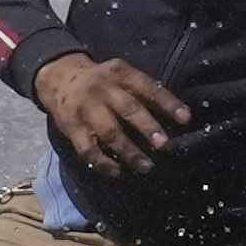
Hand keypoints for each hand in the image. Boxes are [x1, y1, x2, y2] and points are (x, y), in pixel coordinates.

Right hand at [36, 48, 190, 171]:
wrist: (59, 78)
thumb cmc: (102, 81)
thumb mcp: (121, 75)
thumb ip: (143, 91)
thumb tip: (178, 114)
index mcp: (120, 73)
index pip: (148, 87)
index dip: (168, 102)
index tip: (186, 118)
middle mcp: (103, 89)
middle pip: (128, 109)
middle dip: (148, 127)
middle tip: (164, 145)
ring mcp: (86, 109)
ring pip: (110, 132)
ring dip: (129, 152)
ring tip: (146, 166)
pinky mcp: (72, 127)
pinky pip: (88, 149)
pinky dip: (103, 163)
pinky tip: (117, 171)